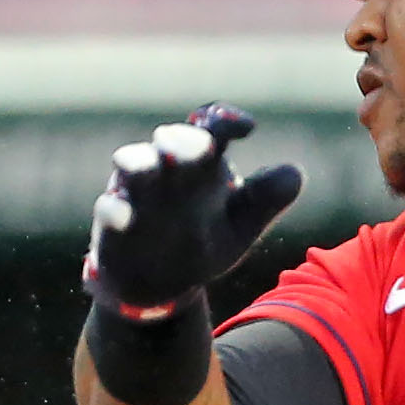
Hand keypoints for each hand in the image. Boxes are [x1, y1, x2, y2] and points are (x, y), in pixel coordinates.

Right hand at [83, 105, 304, 318]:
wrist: (160, 284)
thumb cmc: (202, 242)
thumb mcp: (240, 225)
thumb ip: (265, 199)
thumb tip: (296, 173)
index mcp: (202, 165)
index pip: (212, 128)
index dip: (226, 120)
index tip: (247, 127)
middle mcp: (167, 169)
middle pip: (172, 141)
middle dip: (184, 140)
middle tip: (201, 147)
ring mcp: (136, 193)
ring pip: (134, 164)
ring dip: (142, 160)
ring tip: (156, 163)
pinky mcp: (112, 222)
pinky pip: (109, 210)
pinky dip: (115, 210)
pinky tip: (124, 215)